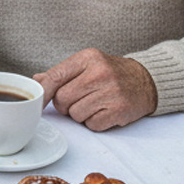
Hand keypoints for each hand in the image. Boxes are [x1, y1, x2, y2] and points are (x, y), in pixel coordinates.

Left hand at [34, 49, 157, 130]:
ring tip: (94, 104)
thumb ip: (61, 73)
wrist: (147, 80)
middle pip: (62, 99)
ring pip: (75, 114)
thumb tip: (36, 81)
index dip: (42, 93)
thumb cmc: (111, 73)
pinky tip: (104, 111)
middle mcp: (100, 73)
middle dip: (64, 105)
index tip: (37, 103)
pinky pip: (91, 125)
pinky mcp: (120, 110)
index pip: (55, 77)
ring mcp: (111, 92)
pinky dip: (94, 122)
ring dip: (80, 114)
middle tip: (78, 100)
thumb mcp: (87, 64)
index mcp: (88, 58)